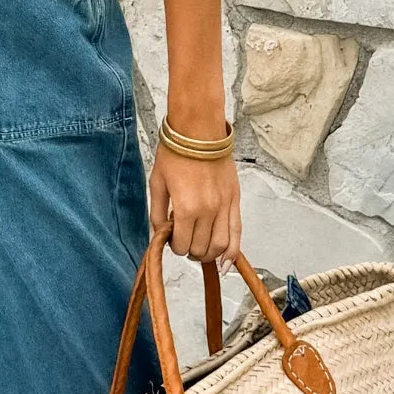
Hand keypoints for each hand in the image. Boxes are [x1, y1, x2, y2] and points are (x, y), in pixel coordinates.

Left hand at [149, 147, 240, 265]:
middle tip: (184, 242)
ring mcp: (224, 206)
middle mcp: (208, 211)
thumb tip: (160, 234)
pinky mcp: (235, 199)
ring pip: (220, 246)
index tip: (171, 238)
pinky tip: (226, 262)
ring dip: (209, 254)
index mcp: (186, 208)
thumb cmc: (175, 154)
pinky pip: (236, 232)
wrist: (198, 131)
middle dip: (190, 251)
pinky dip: (233, 251)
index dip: (174, 246)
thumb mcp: (156, 184)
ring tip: (201, 249)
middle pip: (201, 248)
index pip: (181, 244)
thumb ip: (157, 214)